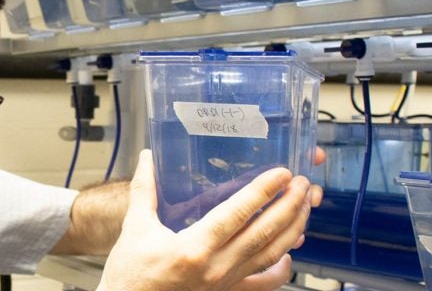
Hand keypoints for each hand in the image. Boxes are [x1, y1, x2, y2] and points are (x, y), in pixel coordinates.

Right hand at [98, 149, 320, 290]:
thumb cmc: (130, 272)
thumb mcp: (135, 227)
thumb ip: (144, 190)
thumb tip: (148, 157)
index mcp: (192, 249)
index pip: (236, 215)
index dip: (262, 192)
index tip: (281, 174)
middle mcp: (214, 268)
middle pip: (263, 235)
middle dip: (288, 207)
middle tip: (303, 184)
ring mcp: (224, 283)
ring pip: (270, 256)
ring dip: (292, 229)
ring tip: (305, 207)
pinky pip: (262, 282)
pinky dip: (282, 269)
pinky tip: (290, 252)